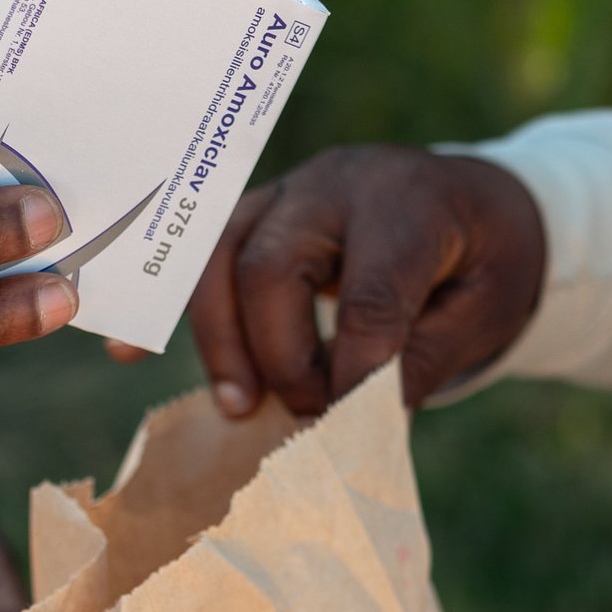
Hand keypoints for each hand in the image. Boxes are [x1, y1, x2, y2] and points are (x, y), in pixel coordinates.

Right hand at [178, 145, 546, 417]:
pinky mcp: (256, 216)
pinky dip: (168, 309)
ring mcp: (286, 195)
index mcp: (409, 204)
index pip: (370, 291)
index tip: (350, 424)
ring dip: (219, 340)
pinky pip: (199, 256)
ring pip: (220, 257)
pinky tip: (126, 354)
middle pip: (271, 264)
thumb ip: (424, 359)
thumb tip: (358, 422)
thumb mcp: (485, 308)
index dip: (355, 366)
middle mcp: (336, 187)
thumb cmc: (486, 258)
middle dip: (277, 353)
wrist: (477, 199)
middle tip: (304, 413)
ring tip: (240, 408)